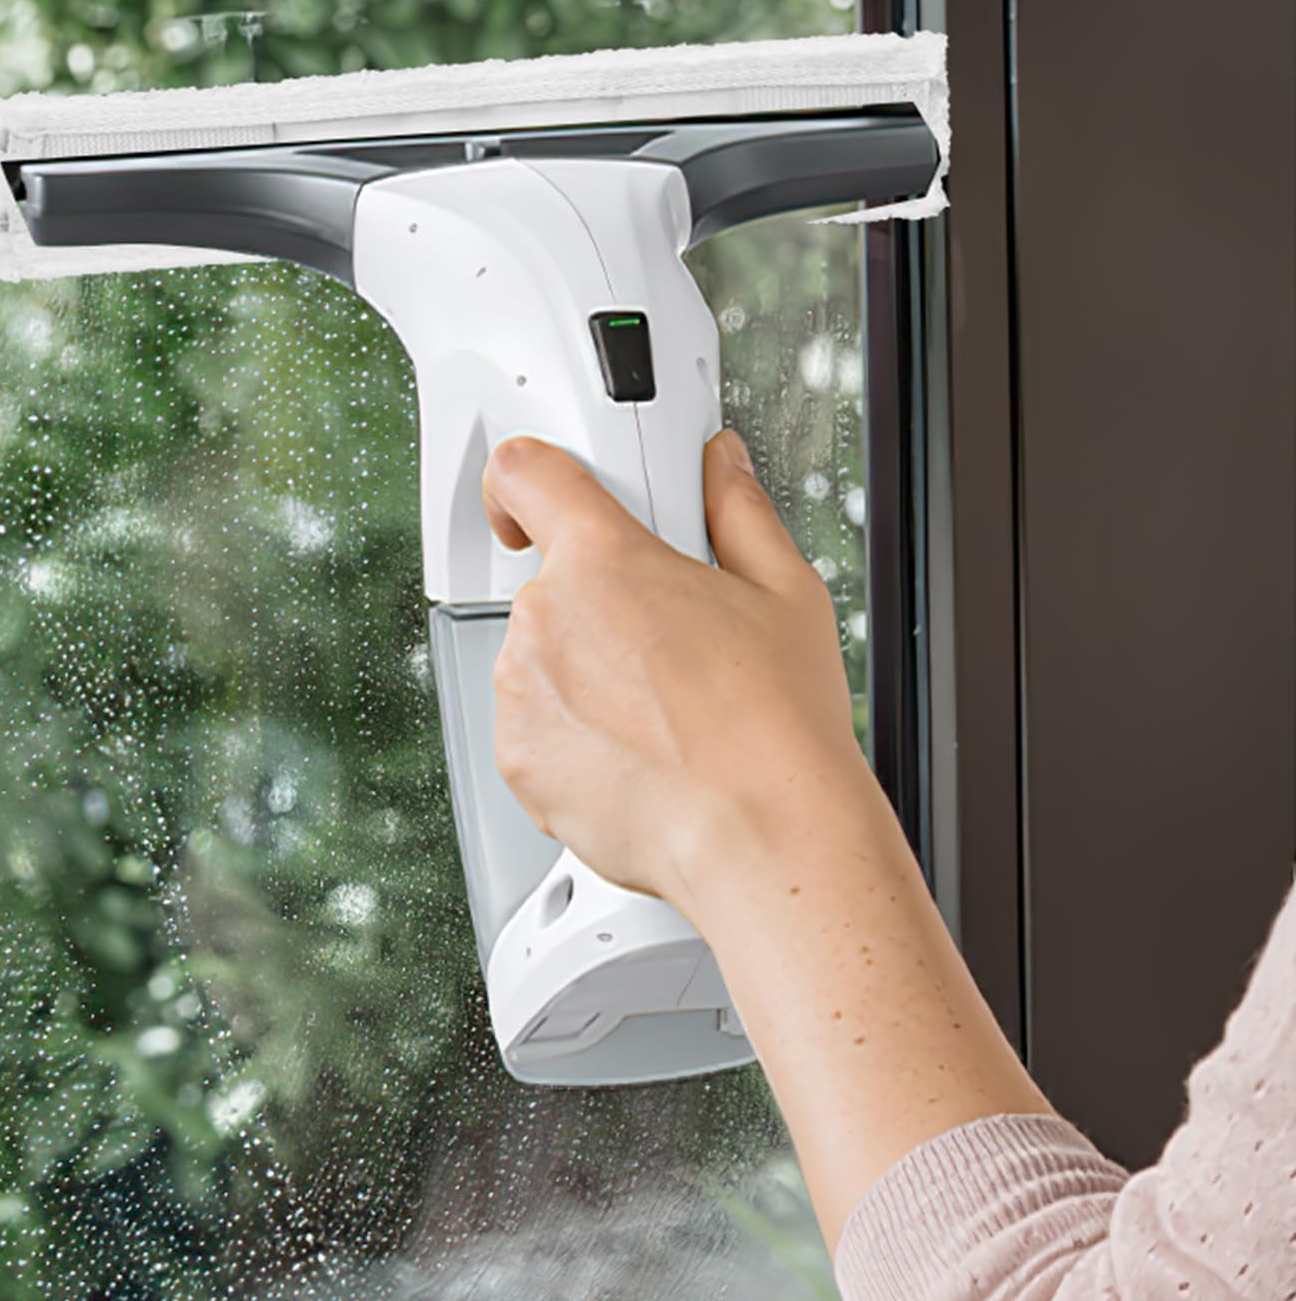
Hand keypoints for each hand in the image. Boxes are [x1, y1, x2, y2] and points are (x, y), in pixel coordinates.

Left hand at [481, 428, 877, 921]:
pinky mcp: (517, 761)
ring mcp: (522, 692)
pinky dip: (571, 740)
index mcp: (603, 559)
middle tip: (666, 647)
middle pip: (550, 586)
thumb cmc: (776, 723)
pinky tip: (638, 756)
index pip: (525, 474)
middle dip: (599, 608)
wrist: (762, 834)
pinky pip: (533, 729)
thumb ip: (738, 509)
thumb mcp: (783, 589)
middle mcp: (546, 618)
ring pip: (540, 661)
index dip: (525, 479)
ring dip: (582, 677)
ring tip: (660, 715)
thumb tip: (721, 466)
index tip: (533, 504)